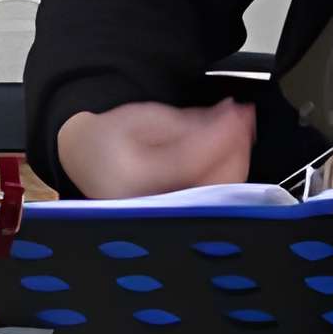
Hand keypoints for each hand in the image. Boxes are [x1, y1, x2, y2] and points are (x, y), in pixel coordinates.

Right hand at [54, 98, 255, 199]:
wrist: (88, 161)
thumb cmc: (111, 137)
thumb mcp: (144, 118)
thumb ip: (188, 122)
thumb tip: (230, 115)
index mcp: (133, 181)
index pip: (188, 162)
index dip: (221, 137)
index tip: (240, 113)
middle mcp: (150, 208)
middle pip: (210, 184)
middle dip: (235, 148)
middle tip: (244, 117)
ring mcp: (167, 219)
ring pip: (219, 195)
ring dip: (236, 159)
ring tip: (241, 127)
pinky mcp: (181, 220)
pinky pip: (215, 198)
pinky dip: (228, 171)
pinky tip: (232, 148)